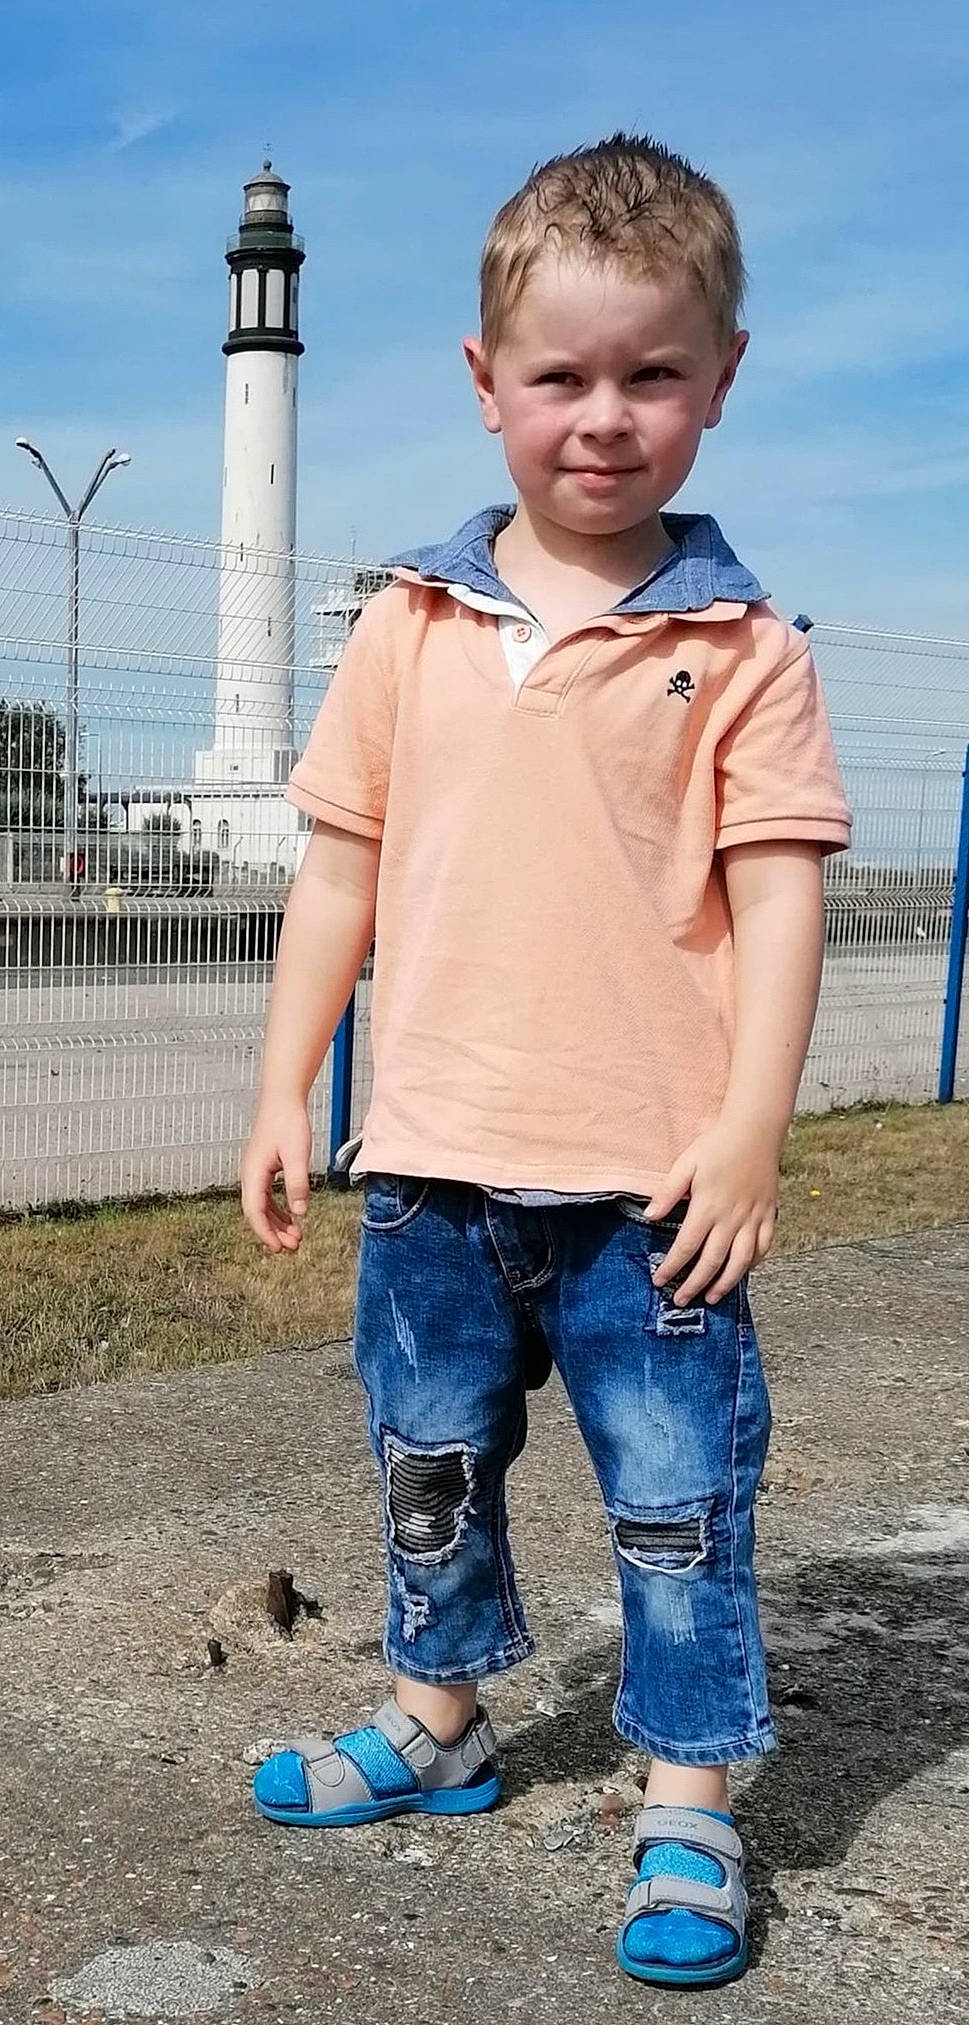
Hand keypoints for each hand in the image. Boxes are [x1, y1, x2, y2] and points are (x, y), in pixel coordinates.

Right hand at [240, 1099, 311, 1252]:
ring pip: (263, 1207)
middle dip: (273, 1233)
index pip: (254, 1211)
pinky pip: (268, 1197)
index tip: (279, 1248)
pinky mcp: (264, 1169)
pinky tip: (293, 1219)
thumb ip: (297, 1184)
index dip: (265, 1233)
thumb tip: (299, 1213)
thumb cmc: (288, 1123)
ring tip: (296, 1238)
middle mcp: (250, 1175)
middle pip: (257, 1213)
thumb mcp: (297, 1155)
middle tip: (294, 1248)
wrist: (282, 1099)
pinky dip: (279, 1210)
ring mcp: (256, 1173)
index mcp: (253, 1173)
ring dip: (277, 1223)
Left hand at [644, 1117, 780, 1307]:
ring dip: (725, 1283)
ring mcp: (753, 1218)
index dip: (672, 1267)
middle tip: (681, 1301)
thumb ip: (668, 1192)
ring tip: (712, 1297)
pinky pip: (764, 1247)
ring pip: (741, 1261)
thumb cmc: (717, 1144)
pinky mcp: (768, 1214)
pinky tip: (743, 1272)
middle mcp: (732, 1218)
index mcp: (708, 1207)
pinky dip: (754, 1264)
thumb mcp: (686, 1164)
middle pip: (712, 1261)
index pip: (686, 1246)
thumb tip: (650, 1216)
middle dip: (695, 1285)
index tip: (659, 1280)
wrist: (755, 1130)